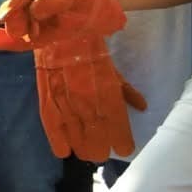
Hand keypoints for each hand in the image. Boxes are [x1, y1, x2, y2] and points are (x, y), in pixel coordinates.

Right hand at [0, 0, 125, 50]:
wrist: (110, 7)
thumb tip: (34, 11)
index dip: (12, 8)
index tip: (3, 19)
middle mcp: (35, 2)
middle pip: (16, 13)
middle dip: (14, 22)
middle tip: (19, 33)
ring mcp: (39, 19)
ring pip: (21, 27)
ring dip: (18, 35)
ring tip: (24, 39)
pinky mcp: (46, 33)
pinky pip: (30, 39)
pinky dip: (23, 44)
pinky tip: (20, 46)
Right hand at [32, 37, 147, 162]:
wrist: (63, 35)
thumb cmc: (92, 54)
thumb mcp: (114, 72)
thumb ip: (127, 91)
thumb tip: (143, 107)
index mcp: (107, 93)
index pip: (117, 123)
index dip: (121, 140)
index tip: (125, 150)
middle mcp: (88, 101)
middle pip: (95, 134)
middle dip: (100, 148)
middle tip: (103, 154)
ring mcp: (66, 101)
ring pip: (76, 134)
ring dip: (82, 148)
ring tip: (88, 156)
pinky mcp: (48, 99)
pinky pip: (52, 125)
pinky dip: (57, 140)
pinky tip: (64, 152)